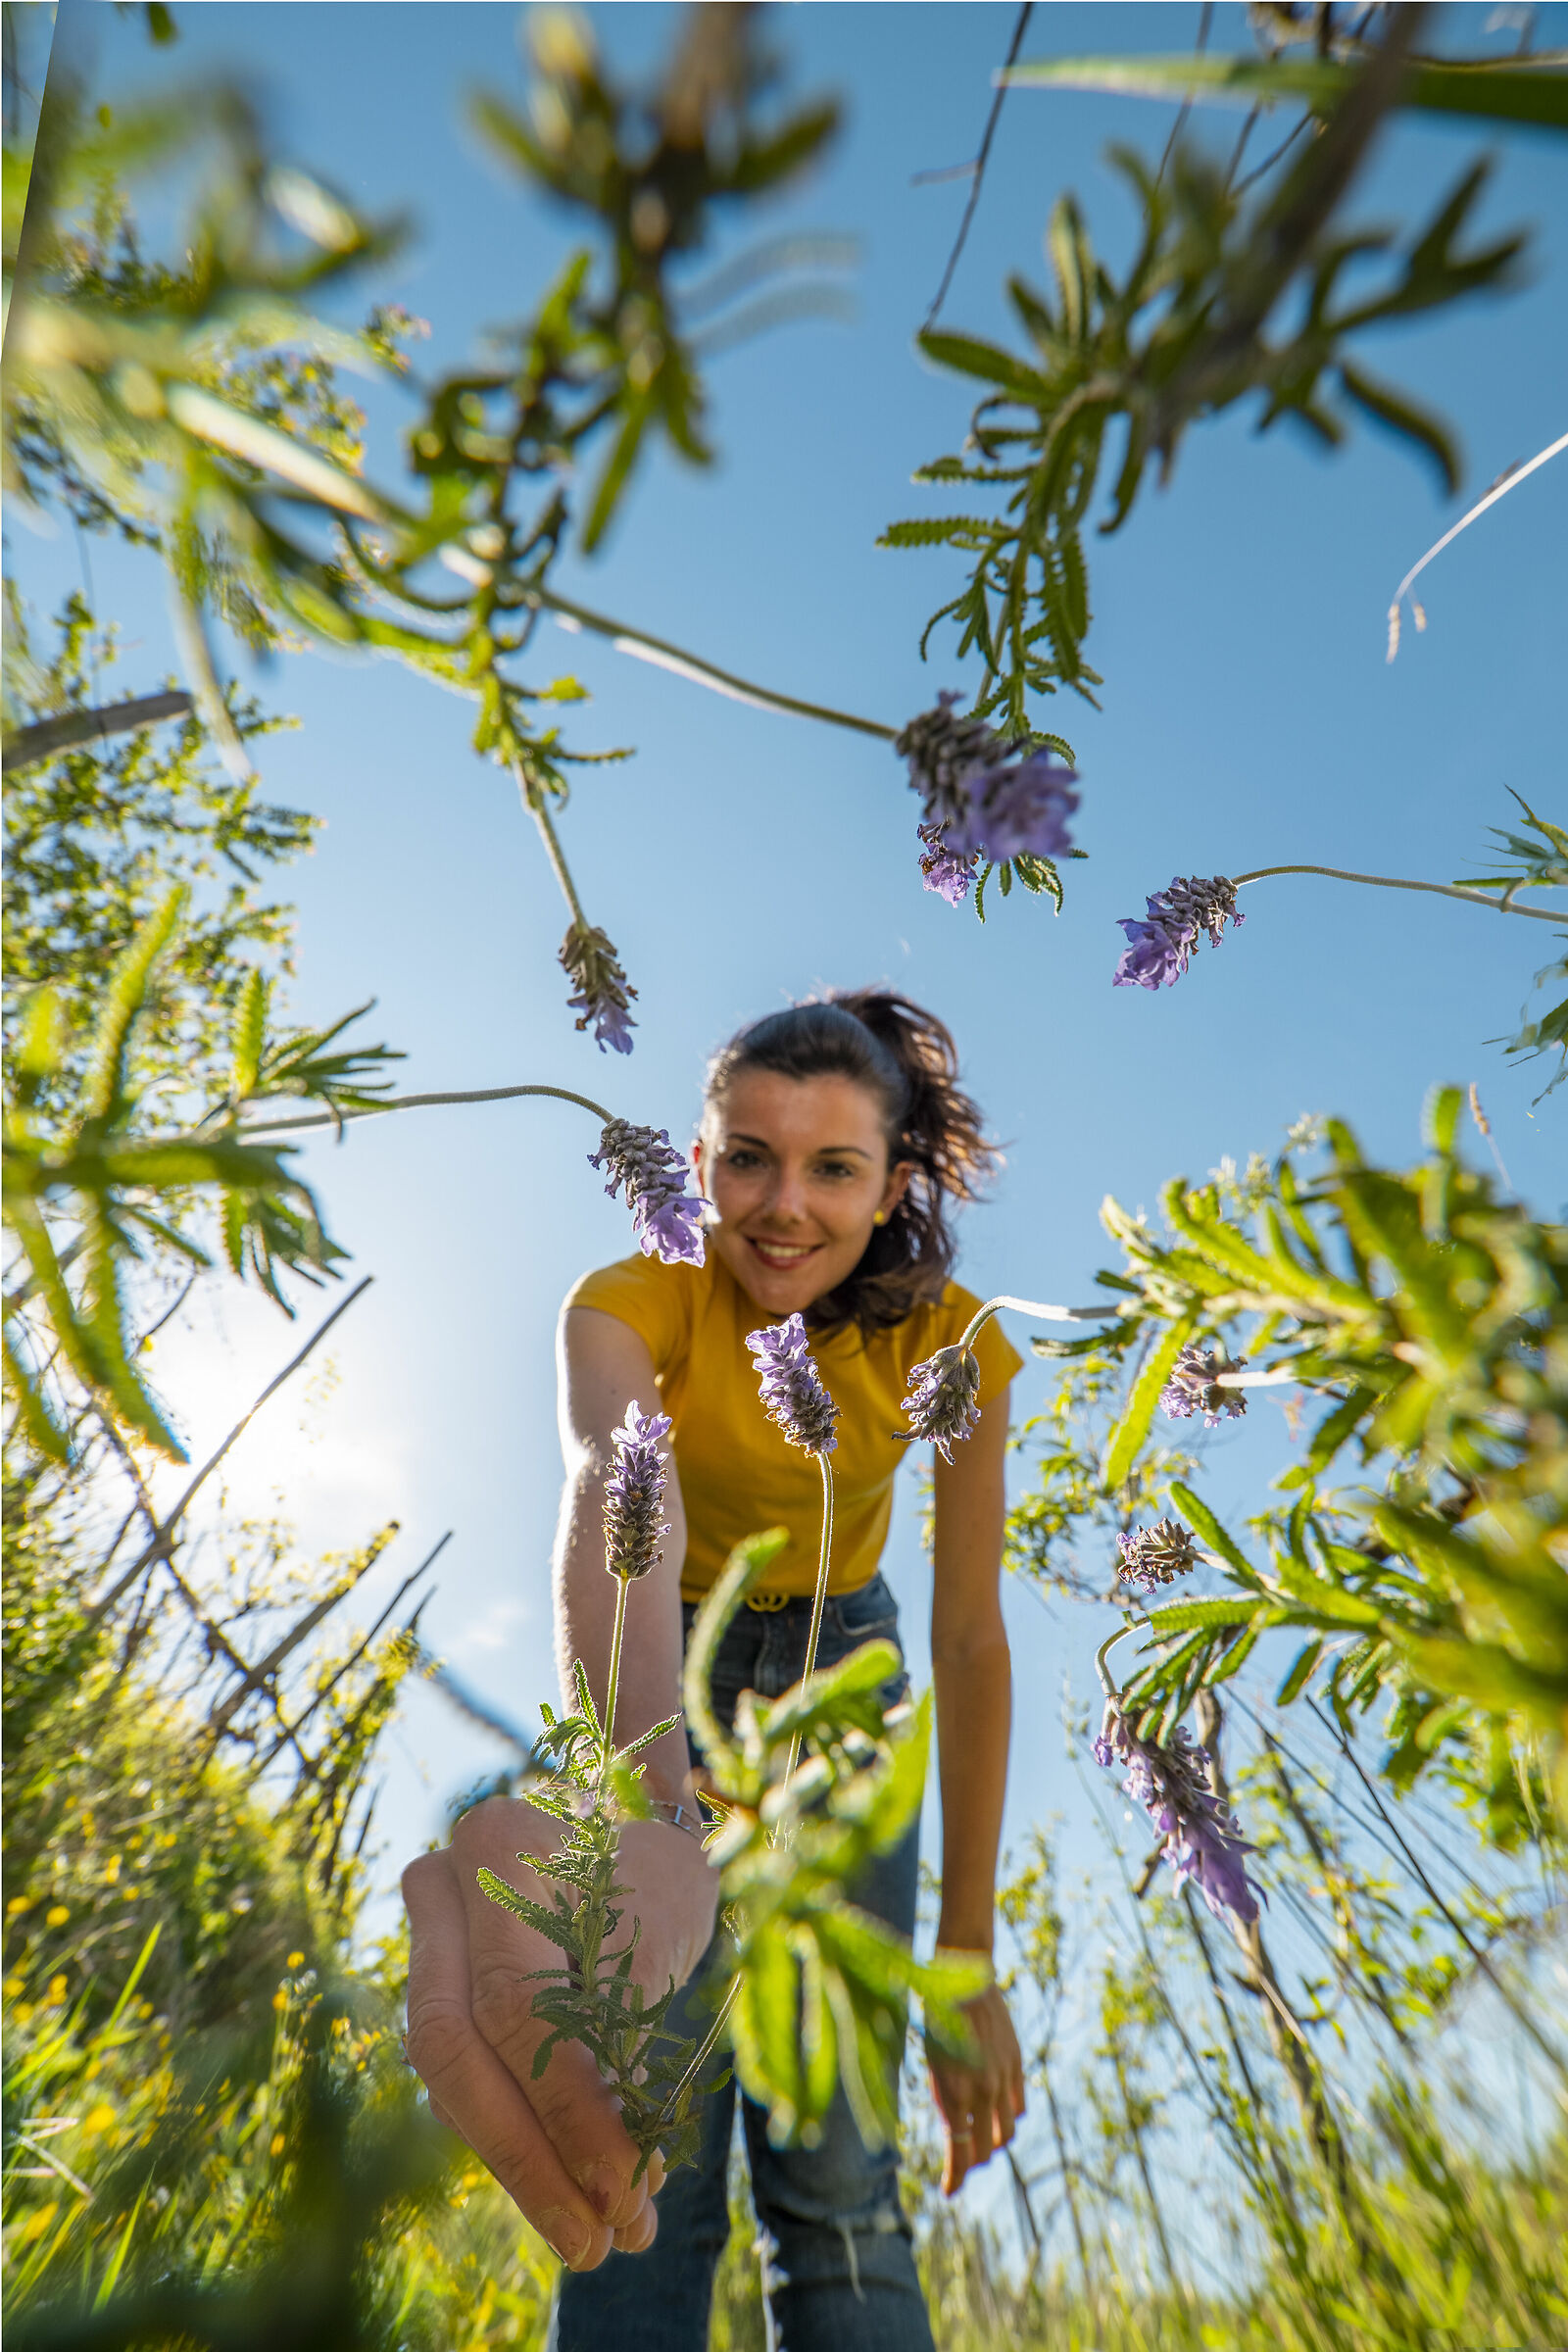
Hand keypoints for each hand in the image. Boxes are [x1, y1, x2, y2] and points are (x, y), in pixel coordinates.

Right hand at [402, 1796, 717, 2269]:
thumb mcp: (659, 1935)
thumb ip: (625, 2041)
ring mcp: (424, 1937)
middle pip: (456, 2047)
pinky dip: (517, 2140)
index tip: (624, 2186)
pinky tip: (571, 2195)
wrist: (631, 1838)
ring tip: (597, 2234)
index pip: (515, 2001)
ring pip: (450, 2076)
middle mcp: (441, 1885)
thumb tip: (620, 2177)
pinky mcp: (430, 1989)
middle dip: (526, 2157)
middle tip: (595, 2241)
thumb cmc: (654, 1877)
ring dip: (521, 2166)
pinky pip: (461, 2079)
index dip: (565, 2106)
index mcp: (496, 1845)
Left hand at [926, 1980, 1025, 2196]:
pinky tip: (996, 2116)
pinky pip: (1018, 2107)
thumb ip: (945, 2101)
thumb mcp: (932, 2065)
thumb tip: (957, 2133)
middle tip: (961, 2165)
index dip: (955, 2179)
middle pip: (984, 2151)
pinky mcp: (1017, 2065)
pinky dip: (1008, 2118)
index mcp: (953, 2093)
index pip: (959, 2154)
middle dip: (971, 2164)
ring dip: (992, 2144)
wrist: (964, 1978)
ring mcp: (1003, 2078)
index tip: (949, 2191)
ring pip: (1006, 2133)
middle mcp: (981, 2091)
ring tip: (980, 2142)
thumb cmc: (936, 2019)